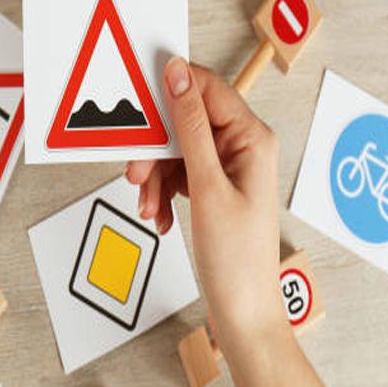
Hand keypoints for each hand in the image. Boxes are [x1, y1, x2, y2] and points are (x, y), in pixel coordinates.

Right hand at [125, 58, 285, 346]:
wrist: (242, 311)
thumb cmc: (238, 258)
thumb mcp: (207, 186)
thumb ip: (190, 126)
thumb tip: (178, 75)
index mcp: (251, 137)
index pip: (205, 88)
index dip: (169, 90)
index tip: (137, 99)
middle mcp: (241, 146)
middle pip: (184, 122)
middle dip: (155, 148)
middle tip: (136, 173)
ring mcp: (226, 167)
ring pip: (175, 150)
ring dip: (155, 177)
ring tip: (149, 206)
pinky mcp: (212, 185)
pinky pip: (177, 172)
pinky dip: (162, 191)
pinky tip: (160, 214)